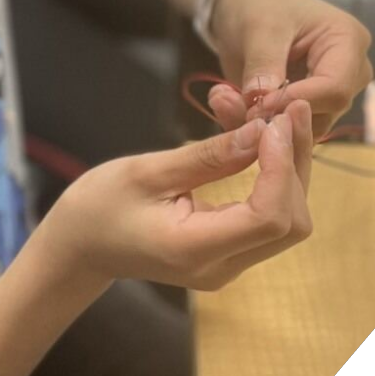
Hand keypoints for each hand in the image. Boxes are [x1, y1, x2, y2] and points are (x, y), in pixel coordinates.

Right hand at [42, 99, 313, 292]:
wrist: (79, 246)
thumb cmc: (98, 206)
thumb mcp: (146, 171)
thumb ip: (208, 156)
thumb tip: (261, 132)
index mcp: (195, 250)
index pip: (269, 217)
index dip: (280, 167)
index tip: (272, 121)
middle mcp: (221, 267)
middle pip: (291, 222)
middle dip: (295, 163)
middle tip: (288, 108)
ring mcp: (228, 264)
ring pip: (288, 220)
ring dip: (290, 167)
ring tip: (280, 116)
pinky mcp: (229, 252)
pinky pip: (270, 216)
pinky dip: (275, 177)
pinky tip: (266, 139)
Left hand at [205, 0, 373, 140]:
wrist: (246, 2)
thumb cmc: (260, 3)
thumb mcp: (260, 27)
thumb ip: (263, 65)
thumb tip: (261, 105)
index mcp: (348, 43)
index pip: (335, 88)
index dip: (295, 101)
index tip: (256, 105)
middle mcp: (349, 74)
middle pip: (322, 113)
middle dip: (276, 116)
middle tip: (231, 104)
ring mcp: (329, 94)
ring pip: (302, 127)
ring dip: (260, 122)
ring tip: (224, 100)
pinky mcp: (307, 108)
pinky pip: (286, 128)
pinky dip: (255, 123)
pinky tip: (227, 104)